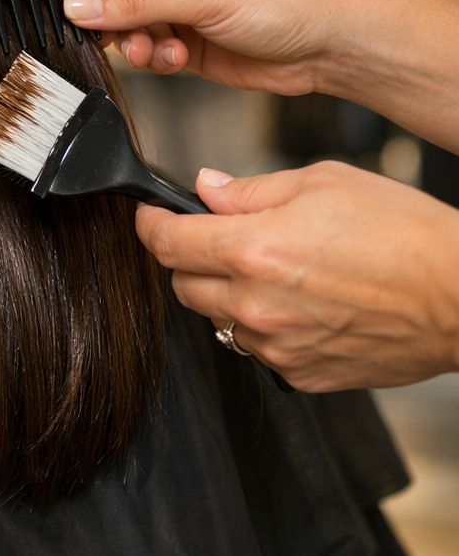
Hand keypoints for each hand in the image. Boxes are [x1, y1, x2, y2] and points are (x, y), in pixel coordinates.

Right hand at [52, 0, 360, 95]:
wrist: (331, 43)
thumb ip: (134, 0)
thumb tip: (77, 4)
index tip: (53, 9)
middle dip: (108, 20)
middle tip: (116, 39)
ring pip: (121, 23)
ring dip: (133, 43)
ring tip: (159, 51)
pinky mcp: (182, 32)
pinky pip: (143, 46)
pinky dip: (152, 57)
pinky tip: (178, 57)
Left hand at [137, 160, 458, 390]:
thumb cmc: (404, 234)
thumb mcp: (323, 183)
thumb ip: (252, 190)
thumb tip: (208, 188)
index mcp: (253, 250)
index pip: (166, 243)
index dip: (151, 225)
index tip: (151, 217)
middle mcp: (257, 303)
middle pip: (183, 285)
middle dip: (193, 260)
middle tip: (227, 241)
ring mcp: (278, 345)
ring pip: (219, 320)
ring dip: (230, 296)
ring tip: (279, 273)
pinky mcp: (302, 373)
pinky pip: (258, 349)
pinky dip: (266, 327)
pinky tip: (304, 305)